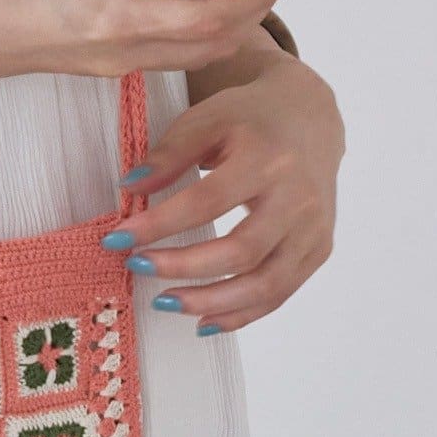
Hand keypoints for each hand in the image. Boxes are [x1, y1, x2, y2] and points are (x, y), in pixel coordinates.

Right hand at [0, 0, 287, 85]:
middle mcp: (122, 52)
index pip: (208, 18)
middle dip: (249, 15)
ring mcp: (110, 66)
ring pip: (188, 54)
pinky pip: (160, 53)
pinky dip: (190, 32)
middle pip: (209, 44)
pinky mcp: (97, 67)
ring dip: (223, 26)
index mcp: (117, 19)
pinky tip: (193, 2)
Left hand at [108, 54, 344, 332]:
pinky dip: (241, 313)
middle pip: (241, 250)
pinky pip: (280, 293)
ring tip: (165, 302)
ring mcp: (314, 229)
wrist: (310, 117)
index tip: (118, 239)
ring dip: (211, 302)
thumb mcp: (207, 118)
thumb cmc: (252, 117)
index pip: (208, 201)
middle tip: (138, 268)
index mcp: (269, 159)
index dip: (160, 225)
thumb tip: (129, 188)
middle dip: (183, 267)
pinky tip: (203, 319)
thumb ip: (169, 154)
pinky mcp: (319, 249)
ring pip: (266, 283)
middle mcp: (299, 198)